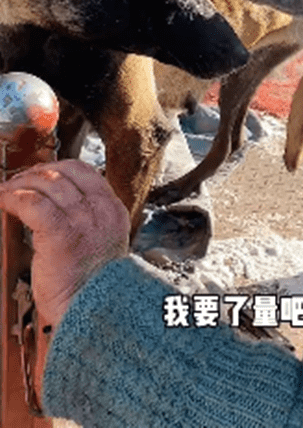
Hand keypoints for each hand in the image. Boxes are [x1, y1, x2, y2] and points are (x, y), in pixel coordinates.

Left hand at [0, 159, 129, 329]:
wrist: (97, 314)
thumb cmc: (92, 287)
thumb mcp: (100, 243)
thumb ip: (86, 220)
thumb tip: (54, 204)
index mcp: (112, 210)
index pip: (83, 171)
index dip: (56, 169)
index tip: (37, 175)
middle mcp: (101, 210)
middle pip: (63, 173)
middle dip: (35, 173)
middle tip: (16, 183)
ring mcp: (83, 220)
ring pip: (47, 183)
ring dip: (21, 184)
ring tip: (5, 192)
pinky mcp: (61, 234)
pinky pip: (33, 203)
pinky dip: (14, 198)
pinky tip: (3, 201)